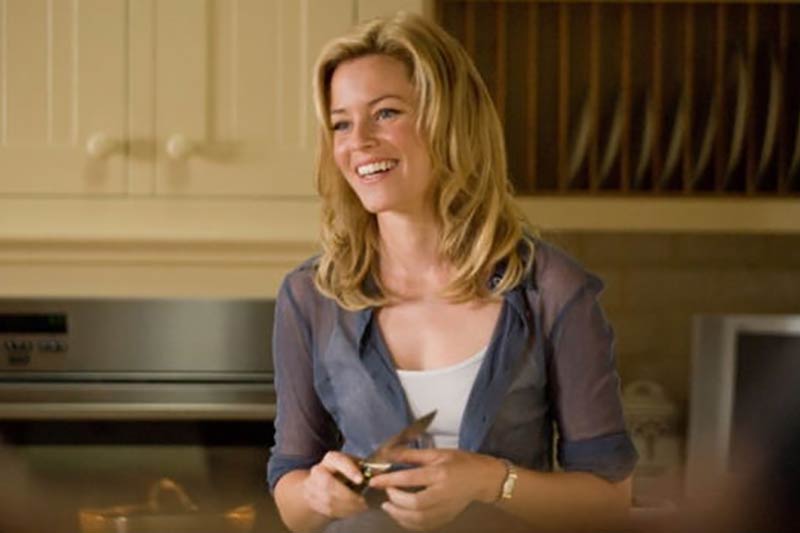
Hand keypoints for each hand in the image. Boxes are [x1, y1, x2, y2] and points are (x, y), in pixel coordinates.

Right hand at [302, 451, 368, 518]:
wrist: (323, 482)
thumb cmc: (346, 472)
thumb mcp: (355, 465)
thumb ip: (364, 469)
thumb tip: (377, 473)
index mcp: (331, 459)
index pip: (338, 461)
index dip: (349, 470)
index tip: (360, 479)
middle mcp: (319, 470)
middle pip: (329, 484)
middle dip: (348, 496)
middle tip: (363, 502)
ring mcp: (312, 486)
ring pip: (328, 500)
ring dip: (347, 506)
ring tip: (361, 507)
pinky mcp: (312, 501)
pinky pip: (327, 510)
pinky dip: (342, 512)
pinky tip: (352, 511)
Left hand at [368, 448, 505, 530]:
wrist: (483, 479)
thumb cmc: (460, 462)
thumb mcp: (437, 453)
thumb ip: (412, 455)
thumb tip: (390, 454)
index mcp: (440, 473)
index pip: (410, 478)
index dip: (390, 481)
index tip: (374, 481)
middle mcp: (443, 493)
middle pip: (415, 504)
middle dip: (395, 500)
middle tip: (385, 493)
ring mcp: (446, 509)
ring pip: (419, 519)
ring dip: (399, 514)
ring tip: (388, 506)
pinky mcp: (446, 518)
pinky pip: (424, 526)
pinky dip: (409, 523)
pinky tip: (400, 515)